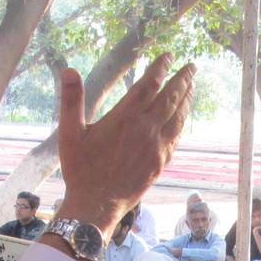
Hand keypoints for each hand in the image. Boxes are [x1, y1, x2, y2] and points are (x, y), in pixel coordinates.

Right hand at [55, 53, 195, 231]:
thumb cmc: (80, 169)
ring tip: (192, 85)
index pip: (149, 84)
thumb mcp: (69, 133)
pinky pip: (177, 137)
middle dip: (183, 78)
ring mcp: (157, 147)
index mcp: (125, 117)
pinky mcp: (161, 163)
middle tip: (192, 65)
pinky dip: (182, 122)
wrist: (96, 205)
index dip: (160, 67)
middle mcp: (146, 129)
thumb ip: (71, 100)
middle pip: (171, 97)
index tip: (168, 55)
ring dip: (187, 98)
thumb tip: (69, 70)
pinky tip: (183, 117)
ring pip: (178, 116)